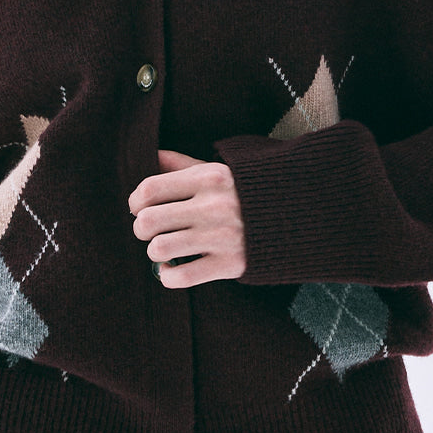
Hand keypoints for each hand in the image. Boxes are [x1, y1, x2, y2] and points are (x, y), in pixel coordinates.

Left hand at [128, 150, 246, 287]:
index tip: (138, 207)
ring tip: (163, 248)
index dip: (134, 200)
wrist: (298, 215)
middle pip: (148, 220)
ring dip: (154, 251)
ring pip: (160, 249)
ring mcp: (221, 237)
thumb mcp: (217, 170)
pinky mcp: (230, 264)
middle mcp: (213, 206)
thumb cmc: (246, 192)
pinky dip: (167, 276)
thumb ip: (181, 164)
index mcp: (209, 177)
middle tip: (148, 230)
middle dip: (141, 228)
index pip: (150, 189)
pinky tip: (171, 268)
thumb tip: (150, 155)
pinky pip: (181, 277)